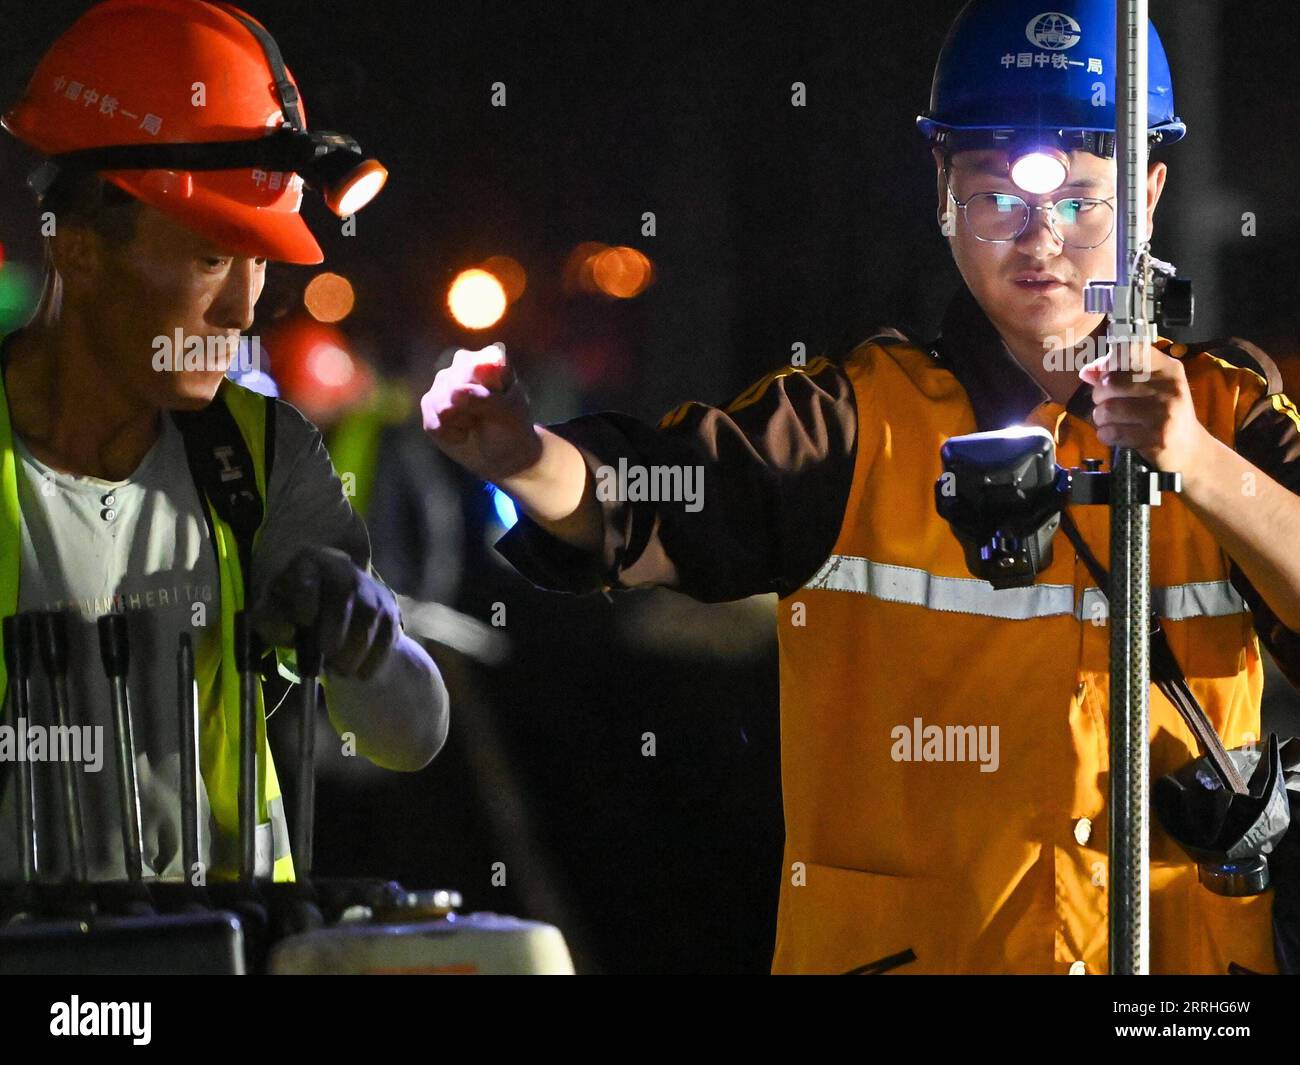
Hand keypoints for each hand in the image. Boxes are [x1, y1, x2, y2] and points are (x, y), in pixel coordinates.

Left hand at [251, 546, 399, 679]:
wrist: (330, 617)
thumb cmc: (294, 616)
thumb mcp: (273, 617)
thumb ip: (271, 622)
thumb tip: (288, 631)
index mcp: (306, 565)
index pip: (308, 577)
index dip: (306, 599)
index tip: (305, 622)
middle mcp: (341, 569)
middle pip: (343, 593)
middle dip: (335, 630)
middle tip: (326, 657)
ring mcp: (369, 589)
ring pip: (368, 616)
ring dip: (354, 650)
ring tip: (340, 669)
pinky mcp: (388, 609)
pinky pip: (386, 634)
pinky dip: (373, 659)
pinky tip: (359, 673)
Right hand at [421, 345, 543, 482]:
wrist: (501, 452)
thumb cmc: (511, 428)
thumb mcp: (509, 414)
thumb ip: (487, 399)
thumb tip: (457, 392)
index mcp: (488, 357)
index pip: (476, 367)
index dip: (485, 390)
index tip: (501, 402)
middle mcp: (463, 363)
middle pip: (454, 386)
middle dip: (470, 409)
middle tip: (486, 415)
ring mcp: (444, 381)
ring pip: (441, 405)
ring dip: (460, 423)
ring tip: (474, 423)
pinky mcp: (430, 403)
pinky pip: (433, 422)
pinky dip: (450, 435)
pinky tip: (462, 433)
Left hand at [1079, 341, 1211, 471]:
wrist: (1189, 447)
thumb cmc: (1162, 412)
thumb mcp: (1149, 386)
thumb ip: (1118, 374)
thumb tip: (1087, 371)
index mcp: (1167, 368)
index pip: (1129, 349)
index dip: (1108, 362)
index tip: (1107, 374)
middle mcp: (1168, 386)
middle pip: (1109, 382)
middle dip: (1098, 395)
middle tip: (1107, 403)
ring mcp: (1163, 412)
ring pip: (1107, 409)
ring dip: (1101, 418)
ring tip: (1112, 421)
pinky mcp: (1156, 437)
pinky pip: (1111, 432)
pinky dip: (1106, 435)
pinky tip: (1116, 434)